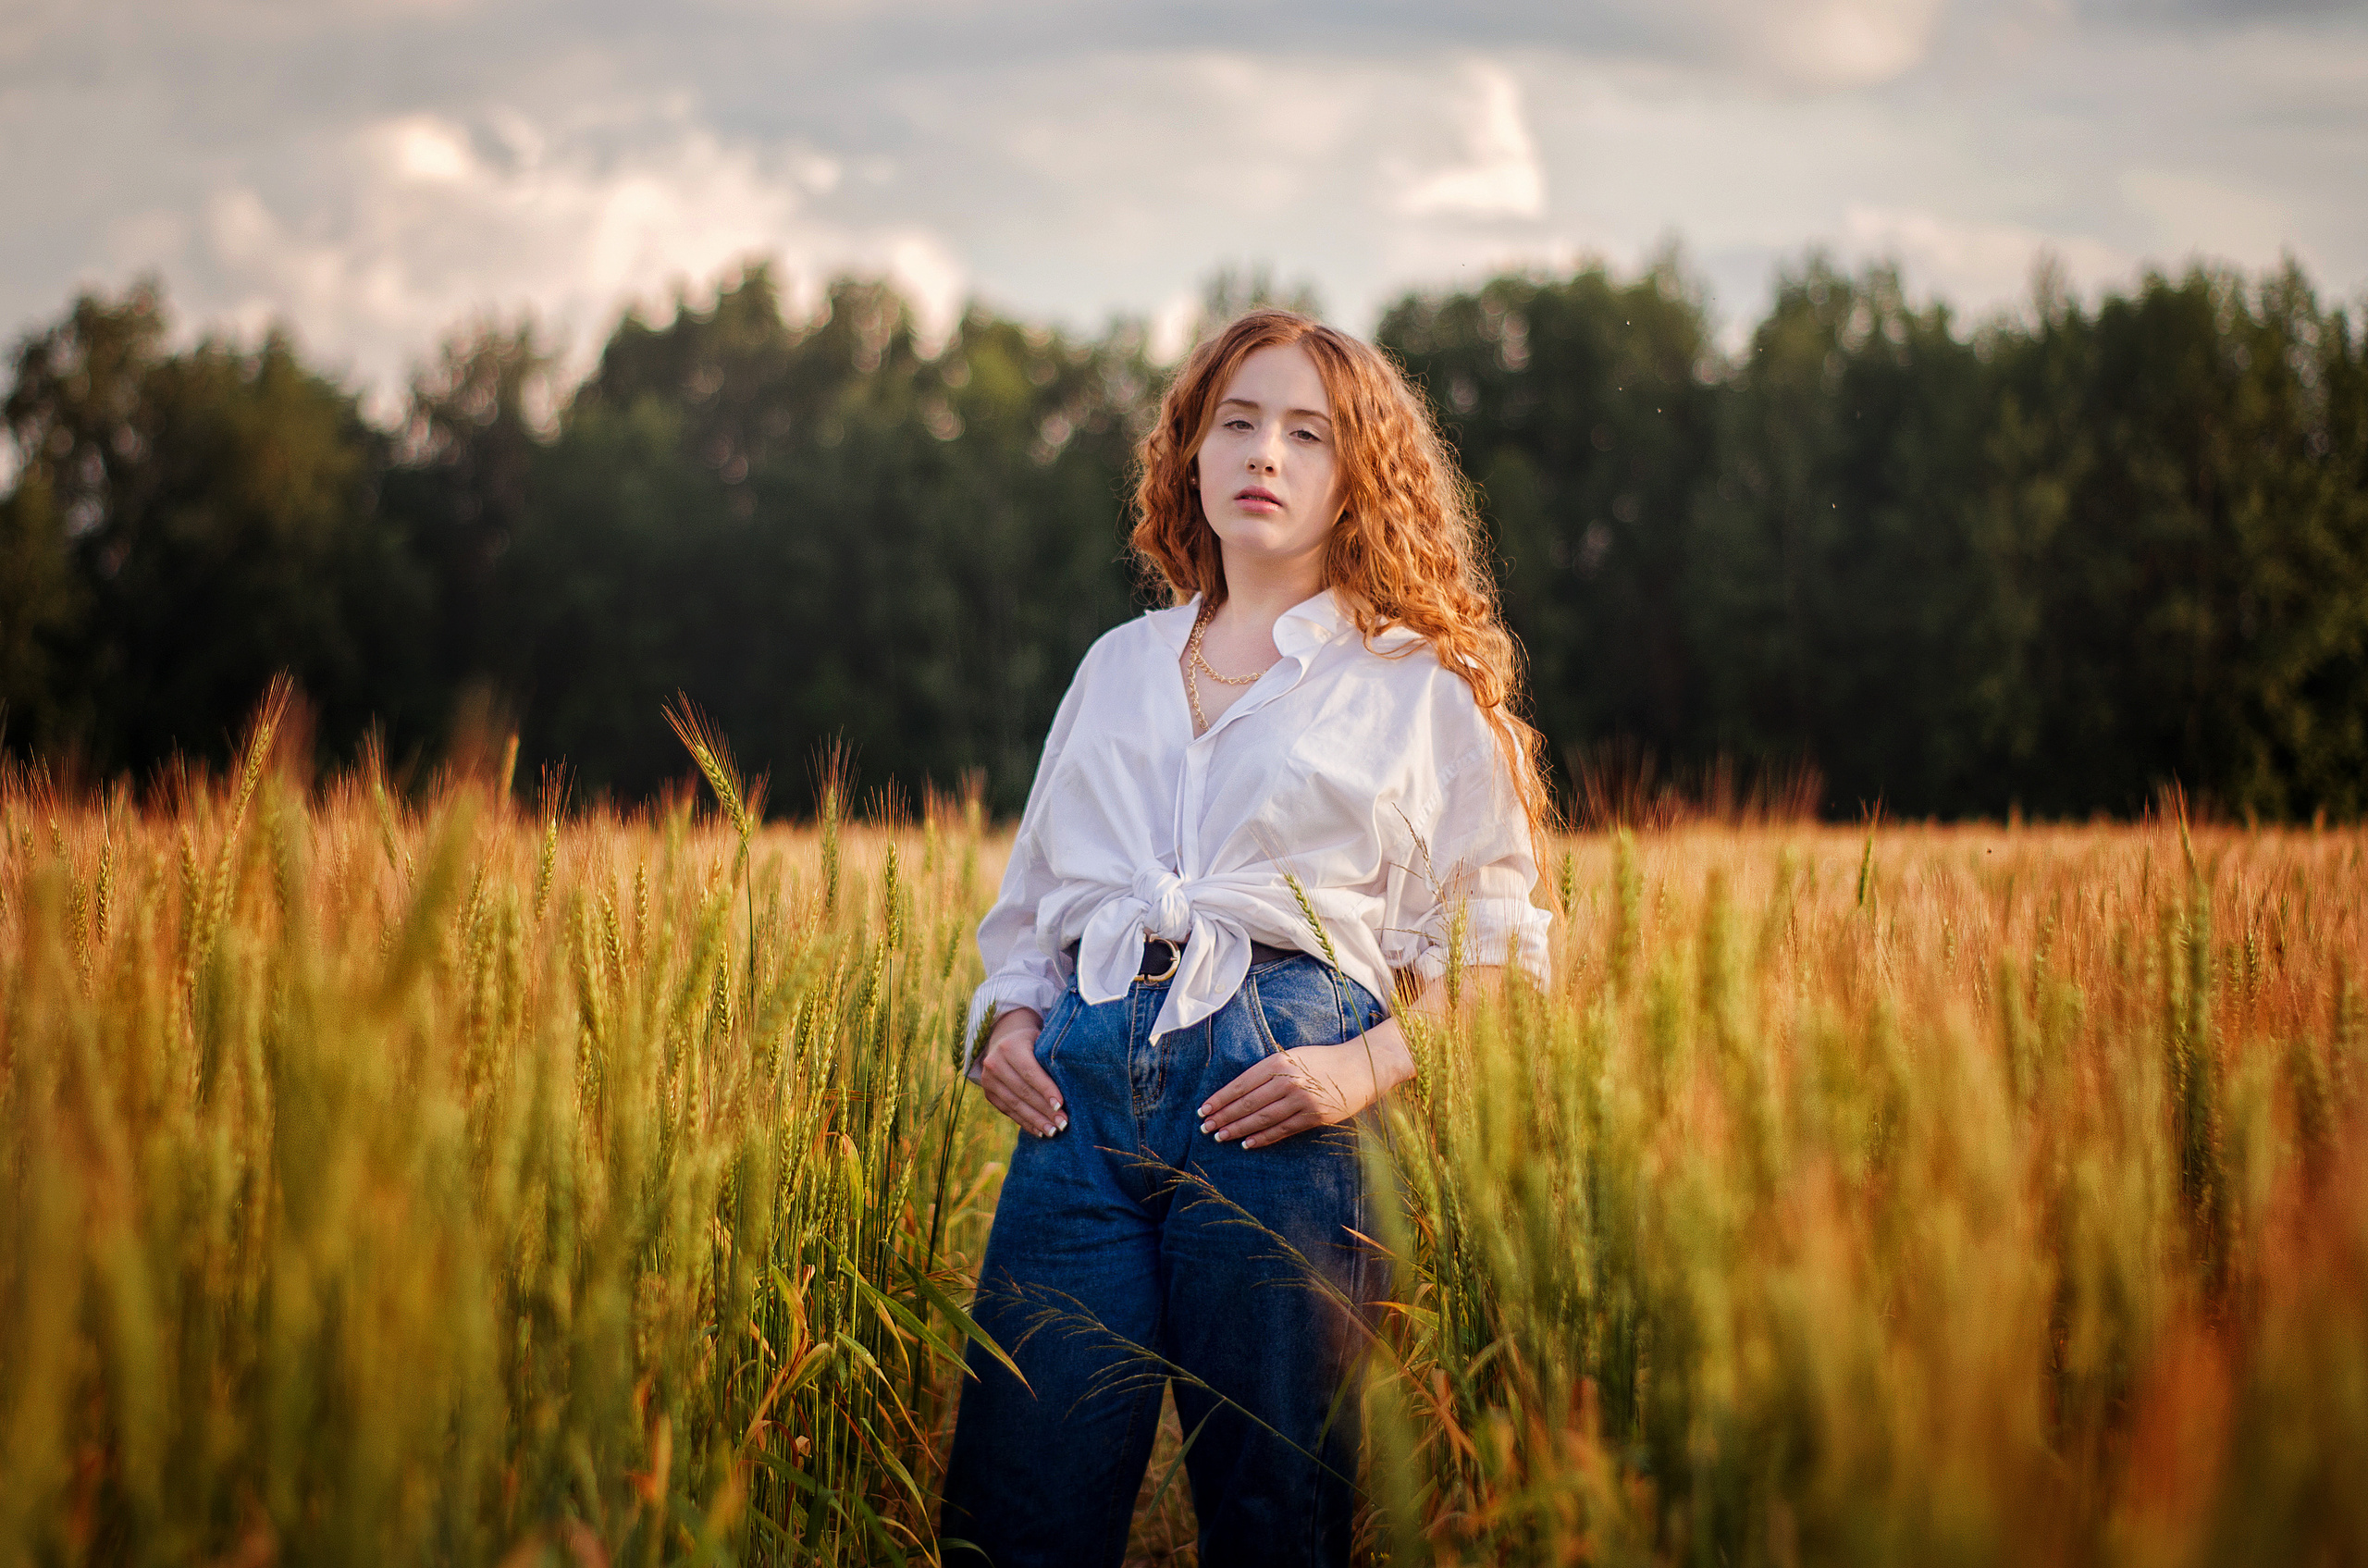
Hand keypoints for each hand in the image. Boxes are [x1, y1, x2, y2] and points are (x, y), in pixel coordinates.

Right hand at [975, 1008, 1066, 1137]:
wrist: (1005, 1041)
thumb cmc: (1033, 1043)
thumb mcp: (1041, 1041)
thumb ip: (1051, 1058)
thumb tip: (1071, 1083)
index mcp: (1010, 1046)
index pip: (1029, 1072)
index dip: (1045, 1089)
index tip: (1061, 1105)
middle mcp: (995, 1062)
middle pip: (1023, 1091)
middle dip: (1044, 1110)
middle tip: (1062, 1123)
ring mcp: (988, 1079)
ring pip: (1014, 1104)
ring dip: (1035, 1120)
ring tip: (1053, 1131)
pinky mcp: (988, 1093)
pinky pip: (1008, 1111)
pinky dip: (1025, 1122)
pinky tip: (1039, 1131)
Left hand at [1197, 1020, 1414, 1148]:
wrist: (1362, 1067)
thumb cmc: (1323, 1060)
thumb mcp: (1293, 1056)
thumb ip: (1268, 1071)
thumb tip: (1239, 1092)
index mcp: (1279, 1062)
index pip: (1241, 1084)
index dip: (1220, 1099)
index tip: (1204, 1110)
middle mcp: (1288, 1081)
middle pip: (1247, 1104)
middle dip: (1223, 1117)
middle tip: (1206, 1128)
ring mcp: (1302, 1100)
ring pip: (1261, 1119)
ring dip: (1238, 1130)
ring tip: (1220, 1137)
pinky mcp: (1315, 1116)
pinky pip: (1282, 1130)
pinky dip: (1262, 1138)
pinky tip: (1247, 1143)